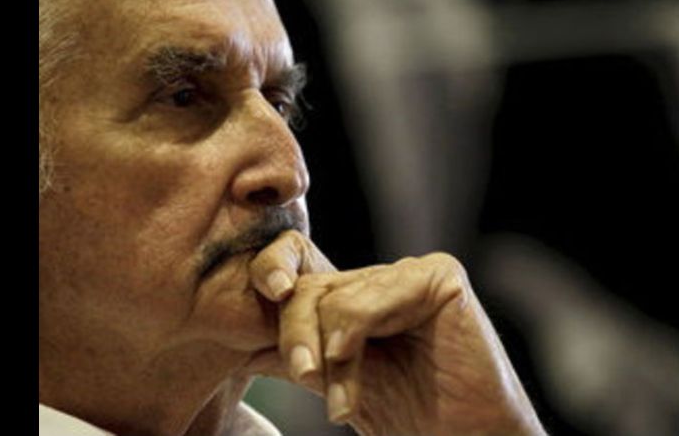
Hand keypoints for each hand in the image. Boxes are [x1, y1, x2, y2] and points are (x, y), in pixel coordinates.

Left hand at [248, 231, 545, 435]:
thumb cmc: (409, 416)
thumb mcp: (336, 380)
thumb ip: (297, 353)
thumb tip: (239, 344)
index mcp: (358, 295)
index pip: (297, 261)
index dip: (269, 270)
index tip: (256, 303)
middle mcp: (382, 278)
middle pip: (309, 286)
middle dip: (296, 336)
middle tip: (304, 378)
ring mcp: (411, 272)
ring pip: (335, 299)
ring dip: (330, 359)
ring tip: (343, 404)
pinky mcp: (439, 277)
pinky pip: (369, 301)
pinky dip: (352, 342)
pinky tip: (355, 385)